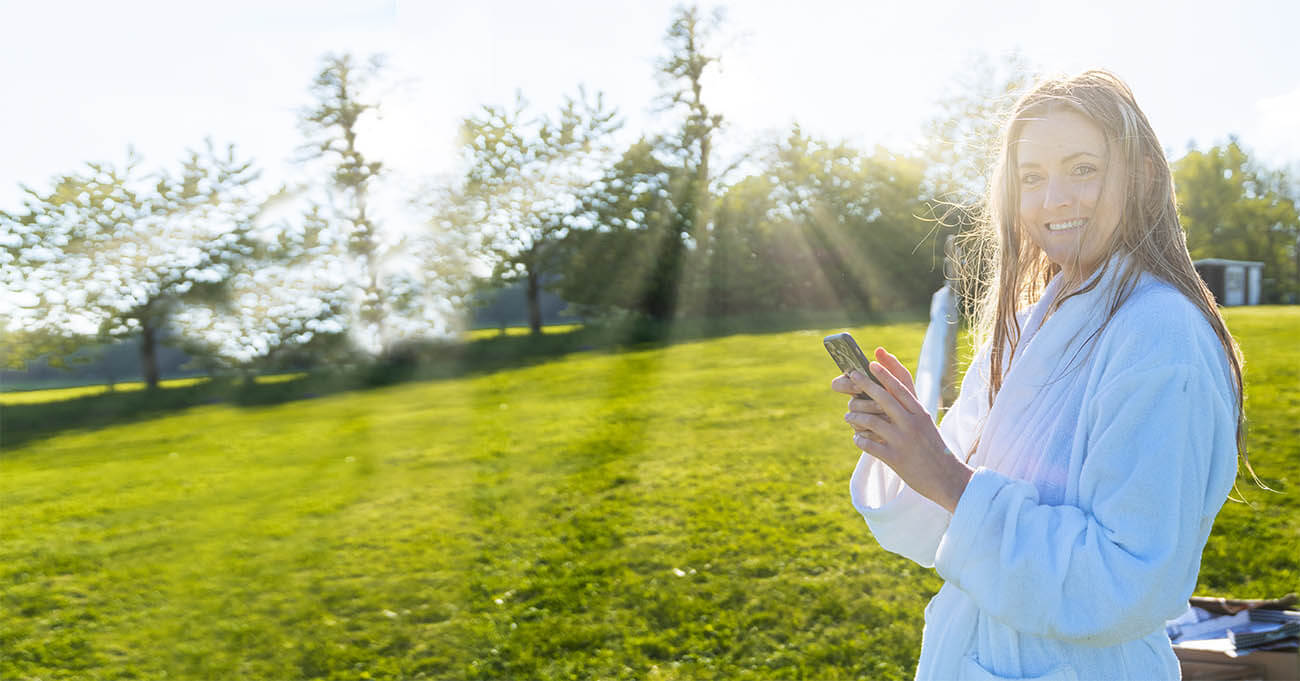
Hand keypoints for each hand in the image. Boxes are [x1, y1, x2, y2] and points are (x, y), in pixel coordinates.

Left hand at [831, 346, 971, 512]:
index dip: (884, 374)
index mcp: (920, 414)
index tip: (871, 363)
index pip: (900, 388)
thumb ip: (911, 409)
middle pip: (884, 399)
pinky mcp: (894, 458)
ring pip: (872, 421)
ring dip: (856, 416)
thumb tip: (893, 391)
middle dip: (865, 384)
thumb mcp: (926, 425)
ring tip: (849, 415)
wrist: (947, 478)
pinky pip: (869, 445)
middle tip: (851, 374)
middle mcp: (911, 424)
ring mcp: (903, 441)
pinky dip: (859, 439)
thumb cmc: (934, 449)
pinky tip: (857, 438)